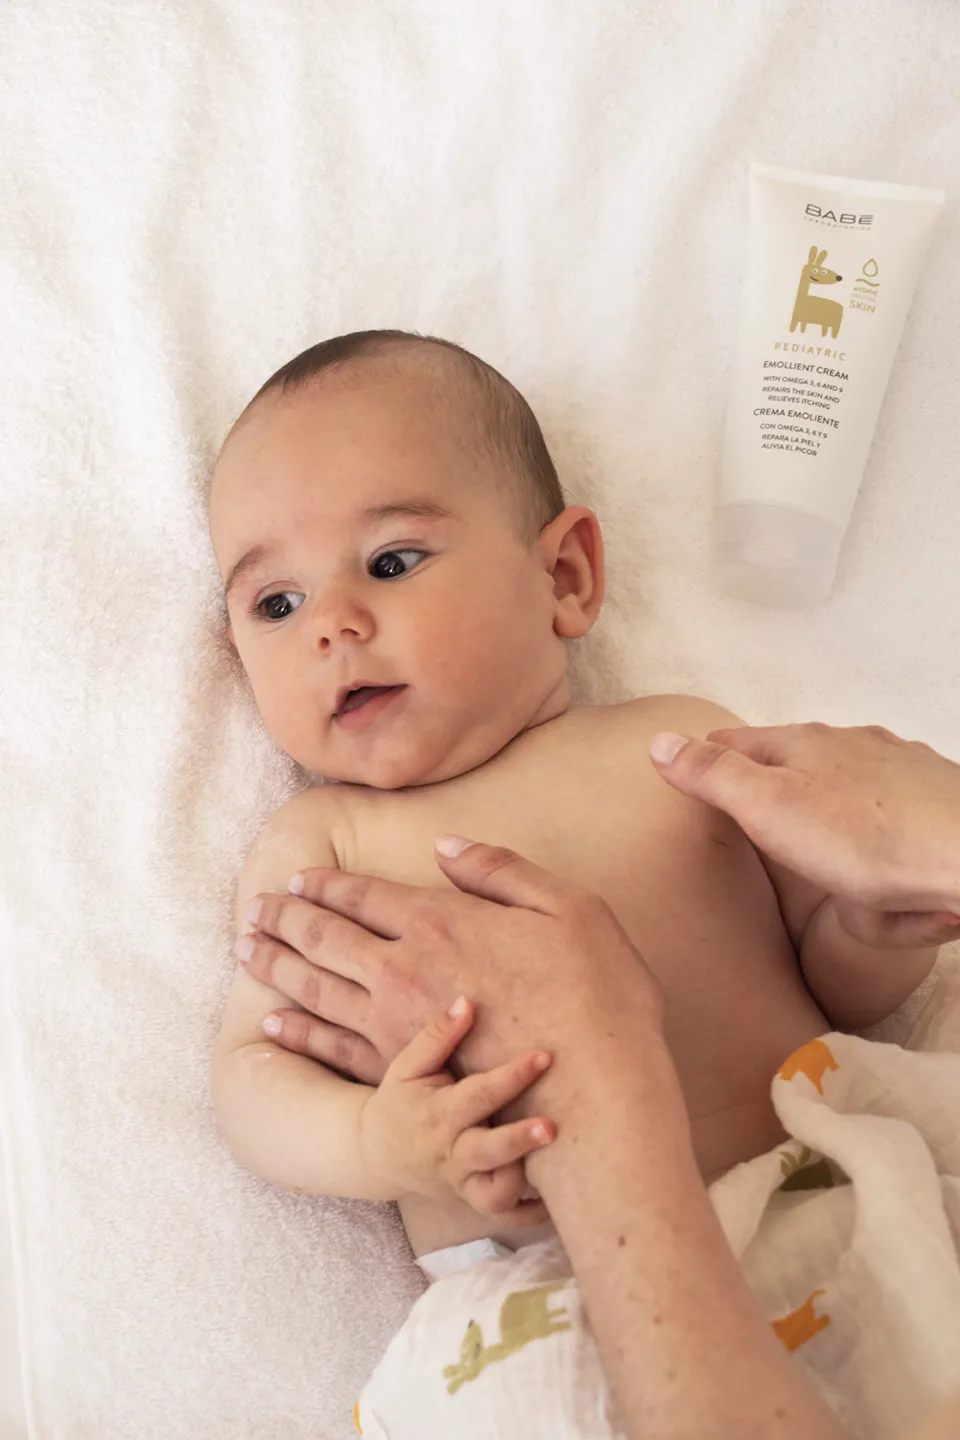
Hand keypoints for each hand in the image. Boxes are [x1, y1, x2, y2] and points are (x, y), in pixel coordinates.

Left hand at [239, 839, 664, 1085]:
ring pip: (316, 987)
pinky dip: (296, 1030)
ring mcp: (395, 1025)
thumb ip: (501, 871)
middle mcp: (404, 969)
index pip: (364, 894)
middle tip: (254, 910)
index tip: (297, 879)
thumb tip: (446, 845)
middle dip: (285, 919)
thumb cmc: (595, 995)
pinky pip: (330, 1046)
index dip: (326, 884)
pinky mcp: (399, 1074)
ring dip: (277, 965)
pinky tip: (273, 1021)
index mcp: (441, 921)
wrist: (594, 1095)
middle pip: (326, 937)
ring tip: (248, 950)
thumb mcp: (568, 906)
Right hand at [358, 995, 554, 1225]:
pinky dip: (528, 1214)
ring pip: (494, 1194)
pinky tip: (555, 1201)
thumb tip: (467, 1002)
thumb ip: (437, 1035)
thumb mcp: (409, 1065)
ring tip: (553, 1167)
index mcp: (439, 1113)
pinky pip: (502, 1216)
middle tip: (552, 1127)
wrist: (377, 1152)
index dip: (511, 1076)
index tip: (543, 1057)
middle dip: (519, 1141)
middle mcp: (451, 1152)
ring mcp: (462, 1182)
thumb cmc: (402, 1100)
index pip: (478, 1094)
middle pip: (487, 1151)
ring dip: (522, 1181)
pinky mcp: (471, 1201)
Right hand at [651, 722, 959, 947]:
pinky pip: (893, 820)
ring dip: (834, 807)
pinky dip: (883, 839)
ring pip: (851, 783)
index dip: (710, 755)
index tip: (690, 764)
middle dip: (775, 777)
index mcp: (804, 745)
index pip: (738, 741)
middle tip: (751, 806)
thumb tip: (659, 742)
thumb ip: (713, 775)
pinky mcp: (935, 803)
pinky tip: (884, 865)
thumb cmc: (870, 838)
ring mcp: (899, 770)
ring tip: (820, 838)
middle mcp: (853, 746)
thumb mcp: (769, 808)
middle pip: (797, 759)